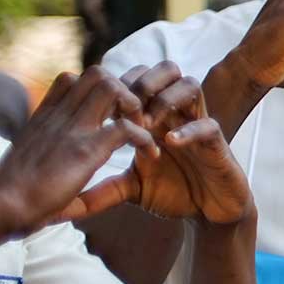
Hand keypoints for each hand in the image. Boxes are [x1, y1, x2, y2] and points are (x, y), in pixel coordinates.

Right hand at [0, 68, 155, 232]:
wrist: (0, 208)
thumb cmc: (12, 195)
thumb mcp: (34, 164)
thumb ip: (51, 152)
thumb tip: (73, 175)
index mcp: (44, 118)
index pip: (71, 80)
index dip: (98, 88)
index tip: (111, 112)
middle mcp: (58, 117)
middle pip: (96, 74)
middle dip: (124, 89)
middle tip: (133, 117)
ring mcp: (72, 130)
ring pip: (111, 88)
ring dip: (135, 105)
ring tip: (143, 129)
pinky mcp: (85, 150)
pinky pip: (126, 128)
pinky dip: (145, 138)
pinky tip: (149, 155)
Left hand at [71, 63, 253, 225]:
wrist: (210, 214)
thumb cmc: (175, 194)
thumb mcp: (132, 189)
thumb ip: (104, 189)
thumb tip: (66, 206)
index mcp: (158, 118)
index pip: (140, 79)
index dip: (121, 87)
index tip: (104, 112)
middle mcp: (179, 115)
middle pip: (166, 70)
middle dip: (142, 84)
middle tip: (127, 111)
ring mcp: (199, 126)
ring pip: (190, 84)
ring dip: (165, 98)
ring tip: (148, 124)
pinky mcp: (218, 145)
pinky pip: (207, 125)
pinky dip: (187, 130)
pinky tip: (169, 142)